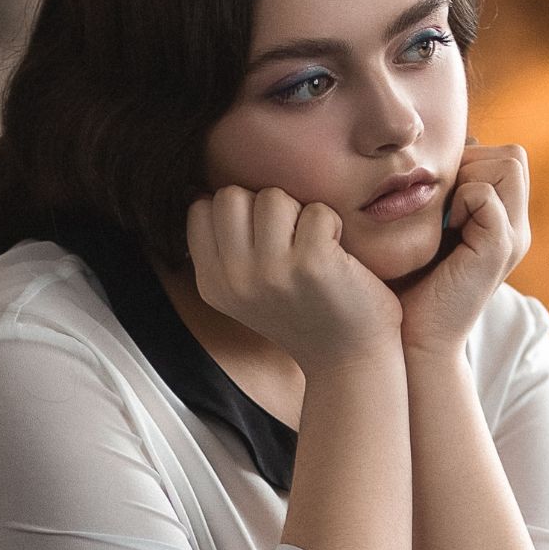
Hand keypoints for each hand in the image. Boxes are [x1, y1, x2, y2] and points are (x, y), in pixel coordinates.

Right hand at [187, 185, 404, 379]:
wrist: (349, 361)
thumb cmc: (304, 313)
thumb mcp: (246, 288)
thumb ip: (224, 246)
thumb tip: (200, 188)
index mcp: (212, 284)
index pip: (200, 209)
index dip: (237, 213)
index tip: (263, 242)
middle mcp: (234, 280)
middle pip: (231, 195)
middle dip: (264, 208)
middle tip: (289, 242)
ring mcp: (271, 272)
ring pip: (274, 197)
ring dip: (300, 215)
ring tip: (313, 249)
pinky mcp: (312, 264)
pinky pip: (317, 211)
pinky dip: (333, 226)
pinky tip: (337, 258)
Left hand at [391, 139, 531, 359]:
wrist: (410, 336)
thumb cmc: (407, 283)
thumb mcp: (425, 227)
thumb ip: (440, 192)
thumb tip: (441, 152)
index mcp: (502, 220)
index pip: (507, 157)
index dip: (471, 161)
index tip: (440, 198)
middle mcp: (515, 227)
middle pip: (512, 157)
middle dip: (472, 165)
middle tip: (443, 205)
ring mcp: (512, 238)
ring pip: (508, 165)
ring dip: (467, 179)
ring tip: (445, 217)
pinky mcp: (499, 249)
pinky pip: (486, 195)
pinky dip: (462, 200)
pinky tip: (445, 230)